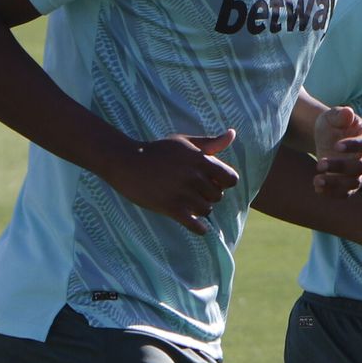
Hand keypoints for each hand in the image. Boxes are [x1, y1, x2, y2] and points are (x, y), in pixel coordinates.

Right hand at [101, 129, 239, 234]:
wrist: (128, 162)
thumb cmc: (158, 151)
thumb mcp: (185, 142)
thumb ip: (211, 143)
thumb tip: (233, 134)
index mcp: (201, 160)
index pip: (231, 179)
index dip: (225, 182)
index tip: (213, 182)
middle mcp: (195, 177)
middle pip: (218, 196)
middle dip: (209, 195)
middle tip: (195, 192)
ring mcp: (183, 193)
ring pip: (207, 210)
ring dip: (201, 209)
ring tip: (190, 204)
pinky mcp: (170, 207)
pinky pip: (194, 225)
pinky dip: (199, 229)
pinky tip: (200, 228)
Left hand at [311, 106, 361, 196]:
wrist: (326, 138)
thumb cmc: (333, 124)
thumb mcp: (333, 116)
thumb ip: (340, 114)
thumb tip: (348, 112)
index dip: (354, 146)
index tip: (336, 146)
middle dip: (342, 167)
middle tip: (320, 164)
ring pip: (354, 183)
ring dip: (336, 183)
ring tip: (317, 180)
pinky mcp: (351, 184)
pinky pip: (346, 193)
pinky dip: (332, 193)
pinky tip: (317, 187)